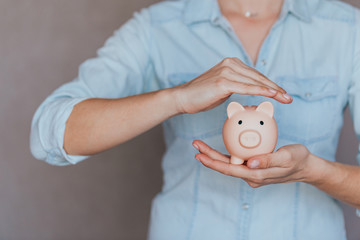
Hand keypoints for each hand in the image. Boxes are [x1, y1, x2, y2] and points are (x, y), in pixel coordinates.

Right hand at [172, 57, 291, 113]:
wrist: (184, 98)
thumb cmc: (203, 95)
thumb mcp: (224, 88)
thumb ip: (238, 85)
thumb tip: (251, 90)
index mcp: (232, 63)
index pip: (256, 75)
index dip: (270, 85)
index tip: (282, 94)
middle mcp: (231, 63)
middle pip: (258, 77)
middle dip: (276, 89)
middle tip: (289, 98)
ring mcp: (227, 71)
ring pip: (255, 82)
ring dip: (273, 91)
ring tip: (285, 99)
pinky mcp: (223, 81)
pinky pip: (247, 88)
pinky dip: (261, 91)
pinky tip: (272, 95)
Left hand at [192, 140, 313, 187]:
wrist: (306, 167)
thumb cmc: (298, 160)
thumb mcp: (286, 157)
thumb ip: (269, 161)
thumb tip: (250, 163)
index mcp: (255, 175)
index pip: (229, 170)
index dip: (212, 162)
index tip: (199, 155)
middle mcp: (250, 175)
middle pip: (225, 166)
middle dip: (208, 157)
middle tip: (195, 144)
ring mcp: (251, 171)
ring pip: (228, 162)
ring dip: (214, 154)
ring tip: (200, 144)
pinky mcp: (253, 165)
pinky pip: (237, 158)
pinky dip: (227, 151)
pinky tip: (220, 140)